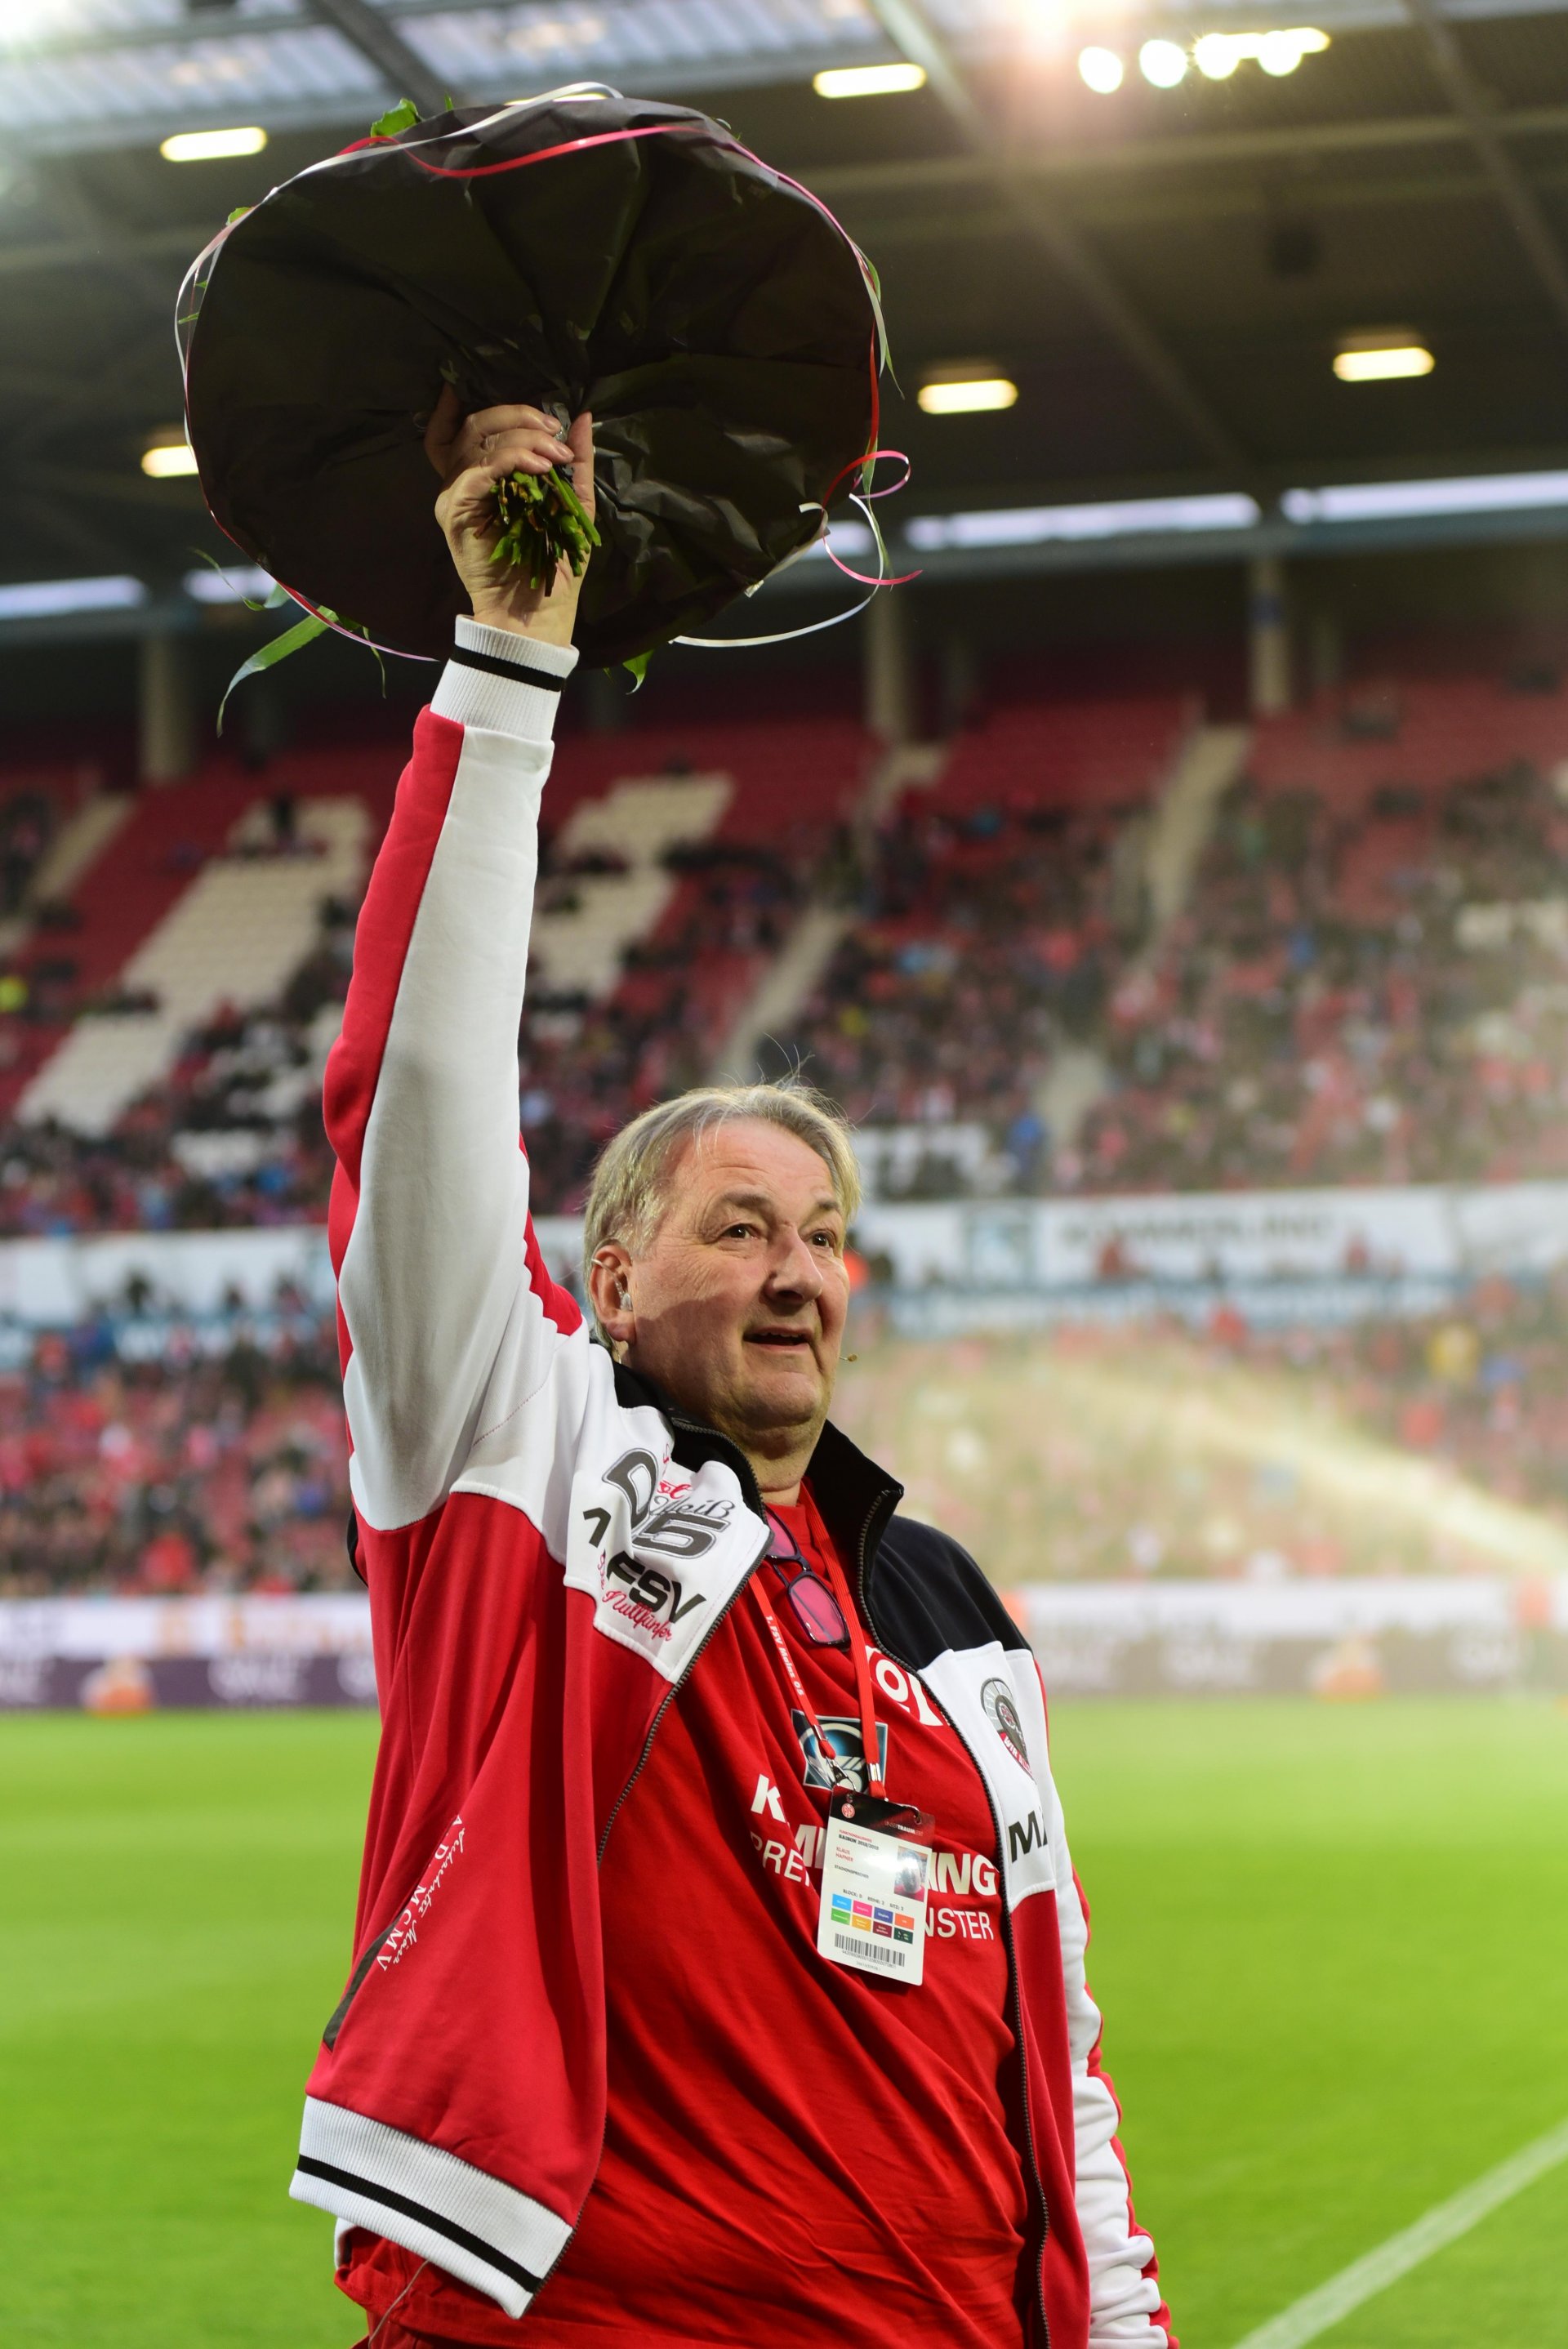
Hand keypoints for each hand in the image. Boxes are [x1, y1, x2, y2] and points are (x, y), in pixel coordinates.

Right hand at [426, 387, 594, 646]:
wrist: (536, 615)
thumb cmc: (553, 566)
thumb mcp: (571, 504)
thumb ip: (575, 462)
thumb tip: (584, 417)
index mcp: (481, 479)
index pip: (465, 429)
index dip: (471, 405)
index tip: (510, 396)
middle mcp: (461, 483)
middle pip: (476, 425)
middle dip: (518, 416)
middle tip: (554, 430)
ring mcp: (455, 496)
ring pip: (480, 440)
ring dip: (523, 437)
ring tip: (555, 453)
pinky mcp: (456, 510)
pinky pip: (482, 469)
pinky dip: (513, 459)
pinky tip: (541, 467)